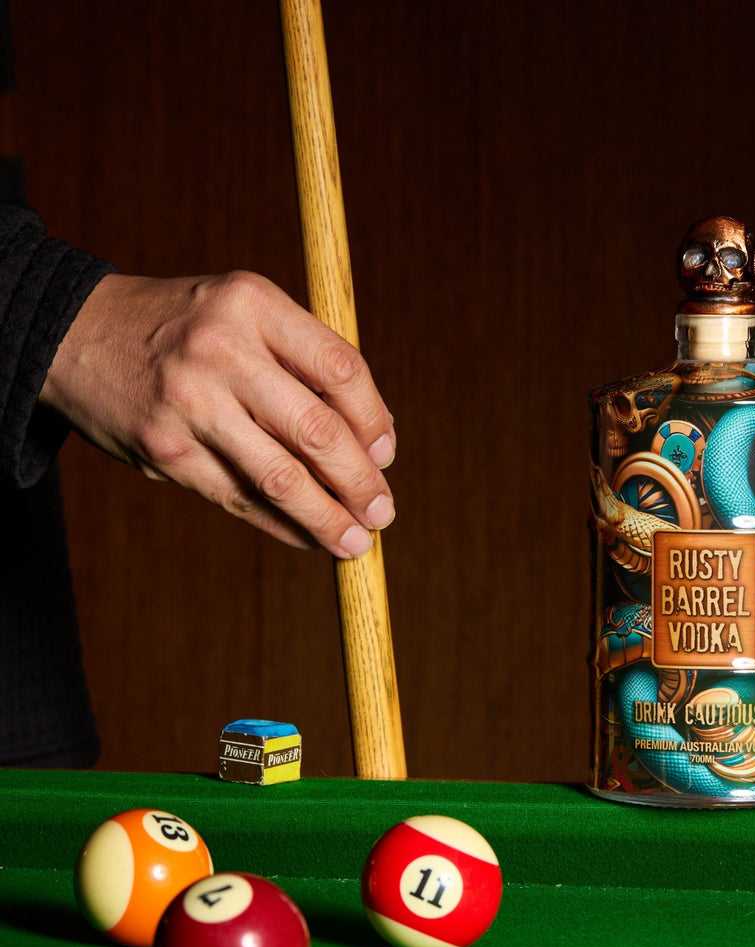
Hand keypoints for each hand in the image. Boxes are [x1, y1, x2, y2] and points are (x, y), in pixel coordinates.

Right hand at [41, 271, 395, 558]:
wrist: (75, 335)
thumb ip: (305, 362)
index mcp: (254, 304)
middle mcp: (222, 350)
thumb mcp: (245, 314)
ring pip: (280, 477)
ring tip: (355, 542)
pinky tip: (307, 536)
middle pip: (317, 430)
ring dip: (327, 518)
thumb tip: (374, 441)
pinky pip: (239, 499)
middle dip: (360, 482)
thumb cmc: (187, 330)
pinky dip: (281, 525)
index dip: (374, 420)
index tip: (386, 455)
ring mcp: (190, 403)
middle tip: (381, 513)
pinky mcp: (166, 450)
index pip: (340, 368)